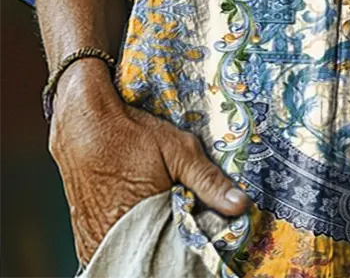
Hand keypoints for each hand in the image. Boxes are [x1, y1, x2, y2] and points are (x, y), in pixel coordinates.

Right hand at [48, 58, 249, 266]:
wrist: (82, 122)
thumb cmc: (131, 134)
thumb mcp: (178, 150)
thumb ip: (209, 181)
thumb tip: (240, 204)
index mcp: (143, 222)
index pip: (177, 251)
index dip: (194, 243)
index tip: (207, 232)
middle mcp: (115, 238)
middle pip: (155, 255)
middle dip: (173, 244)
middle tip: (185, 221)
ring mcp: (96, 241)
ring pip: (133, 254)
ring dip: (150, 243)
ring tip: (162, 219)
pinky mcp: (85, 238)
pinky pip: (113, 251)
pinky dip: (129, 243)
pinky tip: (141, 224)